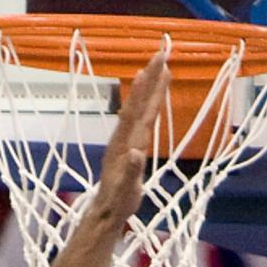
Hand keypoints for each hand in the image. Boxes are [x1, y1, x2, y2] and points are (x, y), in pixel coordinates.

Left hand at [92, 52, 170, 225]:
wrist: (105, 211)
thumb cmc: (118, 203)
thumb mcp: (126, 190)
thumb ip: (131, 172)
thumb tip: (136, 153)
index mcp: (127, 145)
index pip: (141, 112)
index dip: (151, 90)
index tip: (160, 68)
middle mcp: (124, 138)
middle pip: (139, 103)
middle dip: (150, 79)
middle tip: (161, 54)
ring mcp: (124, 141)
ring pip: (137, 109)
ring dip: (146, 88)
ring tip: (152, 69)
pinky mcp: (125, 147)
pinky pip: (135, 119)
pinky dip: (142, 105)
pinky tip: (144, 99)